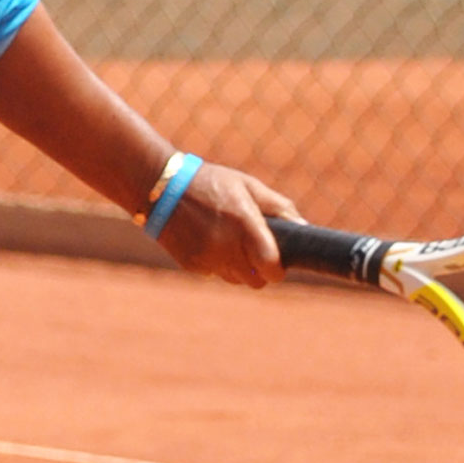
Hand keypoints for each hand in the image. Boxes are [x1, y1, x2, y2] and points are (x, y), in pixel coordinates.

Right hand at [159, 163, 302, 290]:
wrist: (160, 186)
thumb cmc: (211, 182)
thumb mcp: (247, 185)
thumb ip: (278, 206)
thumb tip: (303, 227)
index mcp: (244, 223)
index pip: (271, 267)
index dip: (277, 270)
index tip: (277, 264)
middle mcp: (225, 245)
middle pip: (255, 281)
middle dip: (259, 271)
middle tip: (255, 252)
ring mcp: (205, 257)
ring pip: (234, 279)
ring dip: (238, 268)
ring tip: (229, 242)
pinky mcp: (190, 264)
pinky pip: (213, 273)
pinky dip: (216, 263)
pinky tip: (207, 240)